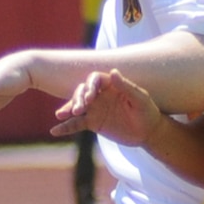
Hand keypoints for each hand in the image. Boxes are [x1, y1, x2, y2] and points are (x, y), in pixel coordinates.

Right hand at [50, 70, 165, 147]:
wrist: (148, 132)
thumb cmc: (147, 111)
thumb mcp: (139, 98)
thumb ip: (126, 86)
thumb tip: (113, 71)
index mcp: (110, 85)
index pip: (94, 80)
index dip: (90, 86)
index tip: (90, 98)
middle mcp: (99, 95)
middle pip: (82, 92)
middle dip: (77, 99)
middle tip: (78, 109)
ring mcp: (94, 109)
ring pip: (76, 107)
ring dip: (68, 109)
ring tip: (60, 115)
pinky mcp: (92, 123)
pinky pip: (76, 124)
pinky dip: (65, 127)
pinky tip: (55, 131)